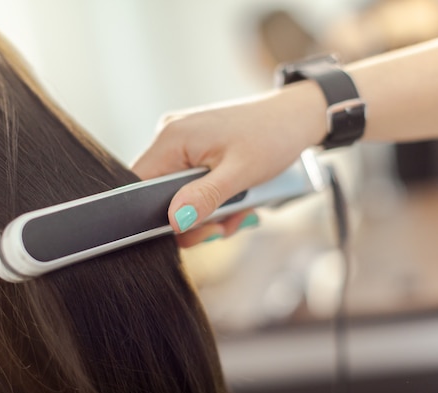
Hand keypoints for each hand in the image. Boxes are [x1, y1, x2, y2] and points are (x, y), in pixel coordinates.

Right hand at [133, 82, 325, 246]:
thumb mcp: (239, 174)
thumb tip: (174, 222)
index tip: (191, 230)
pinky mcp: (197, 149)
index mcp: (172, 138)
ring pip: (180, 194)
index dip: (159, 216)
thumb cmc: (272, 136)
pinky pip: (193, 184)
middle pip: (160, 195)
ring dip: (209, 211)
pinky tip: (238, 199)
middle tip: (224, 225)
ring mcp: (184, 143)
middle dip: (194, 218)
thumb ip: (204, 198)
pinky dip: (213, 198)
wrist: (297, 117)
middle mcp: (171, 137)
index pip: (140, 186)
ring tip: (240, 210)